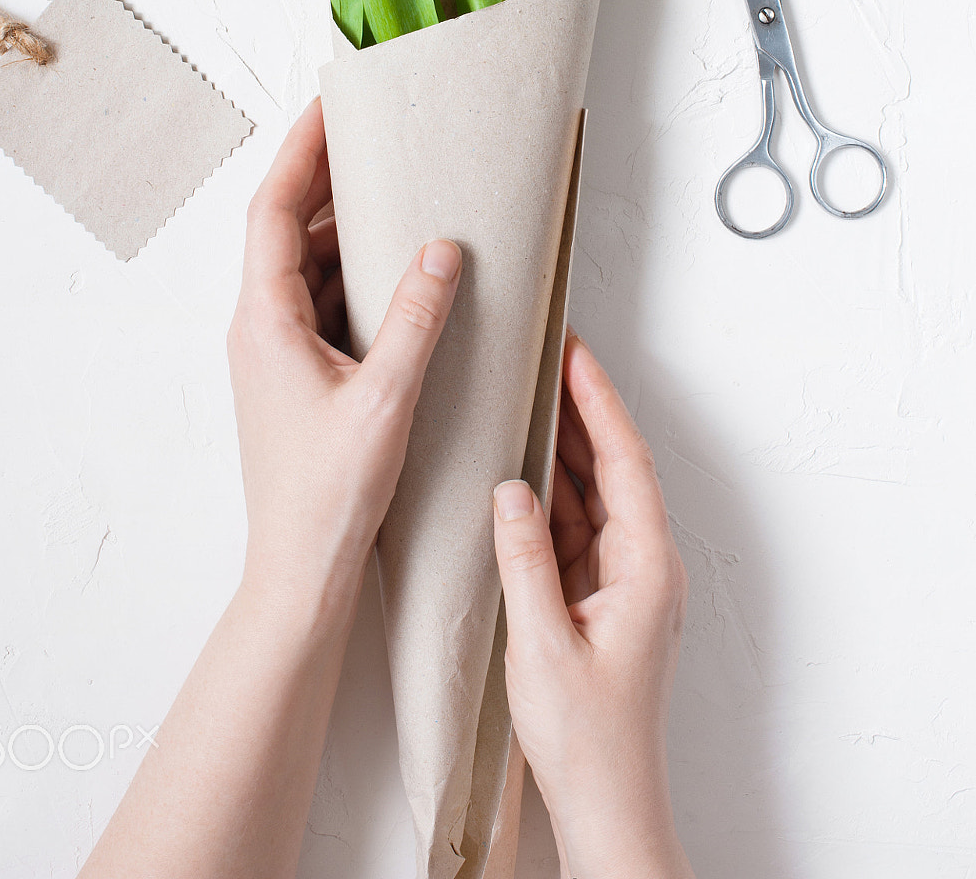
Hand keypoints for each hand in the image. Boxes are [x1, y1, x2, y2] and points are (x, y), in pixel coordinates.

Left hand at [228, 97, 461, 627]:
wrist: (300, 572)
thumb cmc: (329, 495)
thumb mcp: (386, 399)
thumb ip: (416, 319)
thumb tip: (441, 248)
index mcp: (264, 319)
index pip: (275, 210)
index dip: (299, 152)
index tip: (328, 105)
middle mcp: (259, 327)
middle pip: (289, 230)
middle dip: (329, 180)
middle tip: (374, 136)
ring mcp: (274, 352)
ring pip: (308, 267)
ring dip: (347, 232)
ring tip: (397, 195)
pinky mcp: (295, 375)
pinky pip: (322, 303)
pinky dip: (357, 277)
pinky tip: (400, 274)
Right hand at [492, 330, 693, 878]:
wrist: (607, 804)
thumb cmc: (586, 738)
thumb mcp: (542, 643)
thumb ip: (524, 559)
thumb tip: (511, 488)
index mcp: (646, 569)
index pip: (626, 463)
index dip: (600, 403)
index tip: (576, 355)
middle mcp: (645, 566)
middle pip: (615, 469)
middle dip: (585, 410)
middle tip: (550, 356)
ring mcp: (626, 582)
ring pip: (596, 495)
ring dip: (567, 447)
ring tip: (533, 394)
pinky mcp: (603, 598)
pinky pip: (580, 526)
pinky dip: (555, 492)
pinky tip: (527, 469)